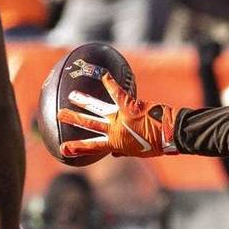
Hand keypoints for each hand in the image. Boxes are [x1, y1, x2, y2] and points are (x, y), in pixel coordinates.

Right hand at [57, 72, 176, 158]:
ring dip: (84, 102)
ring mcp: (121, 117)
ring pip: (97, 108)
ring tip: (71, 96)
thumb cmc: (155, 145)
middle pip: (89, 124)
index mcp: (115, 143)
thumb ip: (123, 150)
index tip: (63, 148)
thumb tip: (114, 153)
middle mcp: (114, 130)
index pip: (92, 146)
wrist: (169, 134)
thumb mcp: (136, 152)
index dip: (77, 147)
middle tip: (59, 114)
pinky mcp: (129, 105)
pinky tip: (103, 75)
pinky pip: (117, 93)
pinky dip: (110, 83)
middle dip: (73, 119)